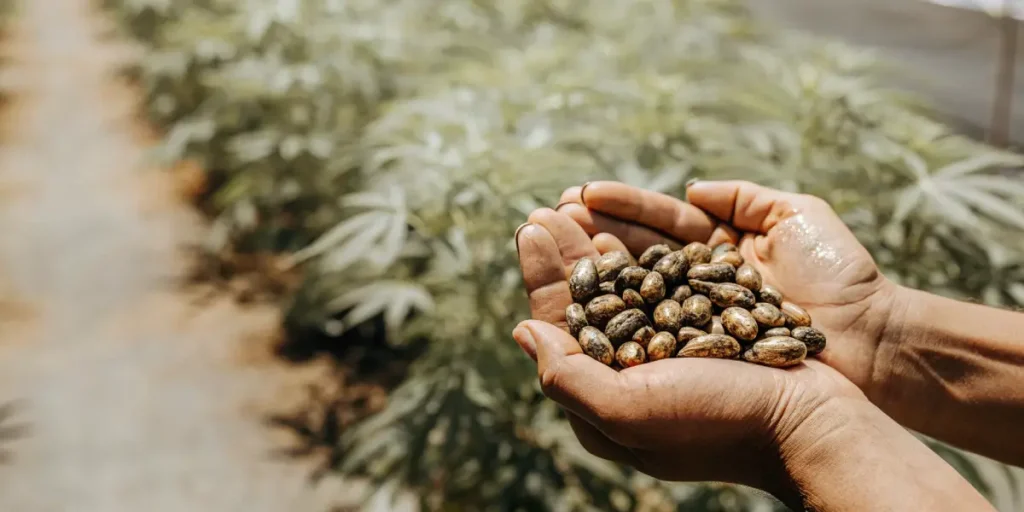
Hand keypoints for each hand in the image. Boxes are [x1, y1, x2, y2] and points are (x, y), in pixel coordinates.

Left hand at [512, 208, 867, 502]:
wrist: (810, 423)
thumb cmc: (717, 422)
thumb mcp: (624, 411)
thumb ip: (566, 375)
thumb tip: (523, 328)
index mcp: (609, 393)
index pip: (562, 324)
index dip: (543, 274)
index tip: (528, 227)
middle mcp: (637, 370)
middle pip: (591, 300)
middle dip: (567, 251)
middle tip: (546, 207)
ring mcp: (676, 347)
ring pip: (628, 285)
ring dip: (602, 244)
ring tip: (580, 205)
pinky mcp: (713, 325)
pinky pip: (673, 282)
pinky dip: (649, 253)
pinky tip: (634, 230)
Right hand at [554, 180, 900, 399]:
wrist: (871, 340)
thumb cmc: (840, 277)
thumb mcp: (797, 216)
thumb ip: (745, 197)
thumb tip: (693, 188)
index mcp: (719, 249)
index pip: (660, 221)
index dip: (621, 207)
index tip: (580, 194)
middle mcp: (698, 284)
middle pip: (636, 253)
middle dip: (591, 234)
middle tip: (548, 217)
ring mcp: (694, 319)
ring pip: (634, 288)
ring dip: (591, 267)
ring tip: (552, 244)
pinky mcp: (696, 351)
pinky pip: (649, 326)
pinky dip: (617, 310)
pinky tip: (581, 294)